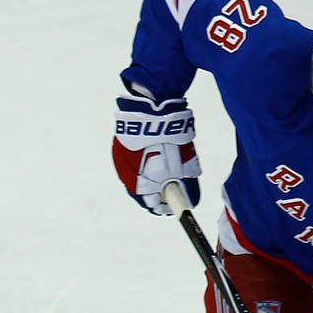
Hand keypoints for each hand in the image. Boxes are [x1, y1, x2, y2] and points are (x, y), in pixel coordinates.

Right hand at [112, 88, 199, 215]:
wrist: (151, 108)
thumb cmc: (168, 139)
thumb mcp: (184, 164)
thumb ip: (187, 186)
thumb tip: (193, 202)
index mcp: (139, 185)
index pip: (152, 205)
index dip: (165, 205)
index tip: (176, 201)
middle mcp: (125, 175)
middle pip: (142, 191)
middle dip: (157, 189)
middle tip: (173, 181)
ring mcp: (120, 160)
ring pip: (135, 174)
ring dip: (148, 172)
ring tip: (165, 161)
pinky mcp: (119, 145)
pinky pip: (131, 159)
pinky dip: (142, 159)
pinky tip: (154, 148)